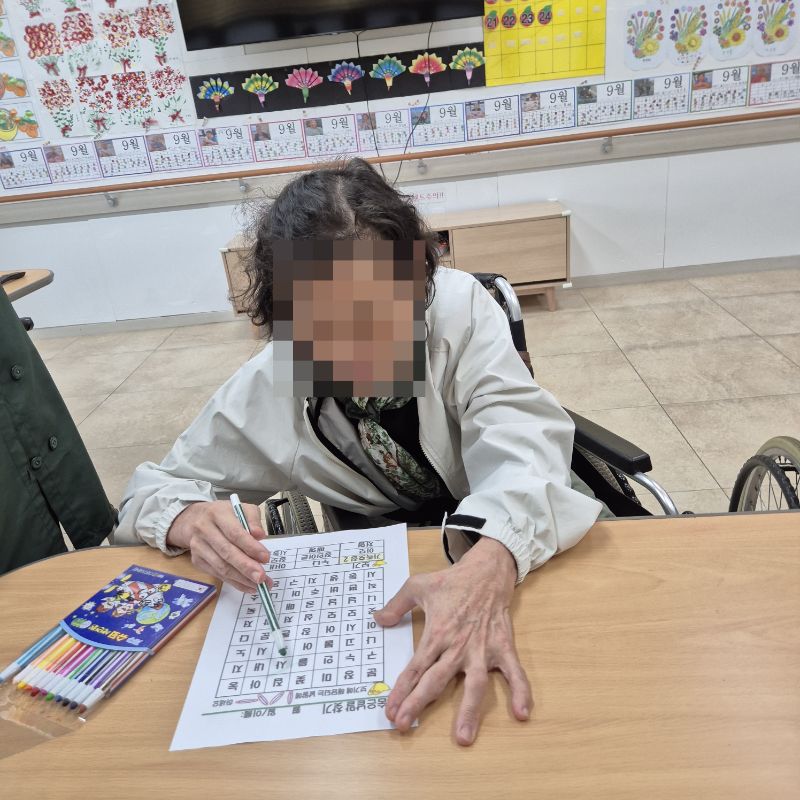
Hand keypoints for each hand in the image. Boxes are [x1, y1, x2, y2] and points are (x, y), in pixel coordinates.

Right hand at [167, 500, 270, 592]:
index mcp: (217, 514)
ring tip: (259, 585)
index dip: (250, 547)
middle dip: (246, 567)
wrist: (194, 520)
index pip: (234, 533)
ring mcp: (198, 547)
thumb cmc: (225, 515)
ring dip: (242, 579)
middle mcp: (204, 530)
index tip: (266, 558)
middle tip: (262, 578)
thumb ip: (253, 520)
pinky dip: (234, 582)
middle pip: (226, 552)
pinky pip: (217, 574)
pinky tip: (248, 586)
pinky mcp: (197, 561)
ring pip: (221, 567)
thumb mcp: (242, 509)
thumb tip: (260, 536)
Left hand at [374, 537, 530, 745]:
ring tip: (464, 737)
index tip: (390, 711)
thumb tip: (377, 619)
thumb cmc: (452, 581)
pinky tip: (522, 714)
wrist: (486, 571)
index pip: (415, 668)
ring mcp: (482, 649)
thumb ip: (396, 605)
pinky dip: (520, 691)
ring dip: (470, 710)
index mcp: (436, 633)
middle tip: (404, 725)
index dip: (401, 691)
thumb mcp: (417, 585)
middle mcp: (458, 646)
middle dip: (419, 703)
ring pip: (475, 684)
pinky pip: (514, 672)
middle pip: (436, 680)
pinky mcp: (503, 647)